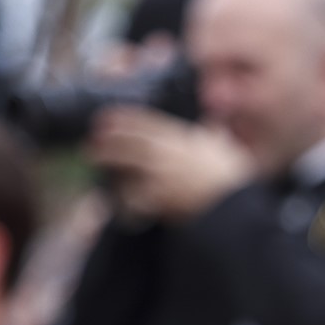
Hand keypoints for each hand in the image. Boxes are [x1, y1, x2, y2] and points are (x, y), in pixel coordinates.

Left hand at [89, 106, 254, 224]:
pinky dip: (123, 196)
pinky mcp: (160, 200)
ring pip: (128, 165)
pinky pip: (135, 197)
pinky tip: (113, 196)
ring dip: (109, 158)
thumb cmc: (233, 178)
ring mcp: (163, 177)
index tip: (107, 116)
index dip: (124, 119)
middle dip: (110, 137)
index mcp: (184, 140)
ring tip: (93, 155)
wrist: (232, 208)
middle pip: (132, 142)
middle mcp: (170, 155)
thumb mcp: (225, 148)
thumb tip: (213, 121)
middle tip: (91, 137)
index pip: (148, 124)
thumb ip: (215, 133)